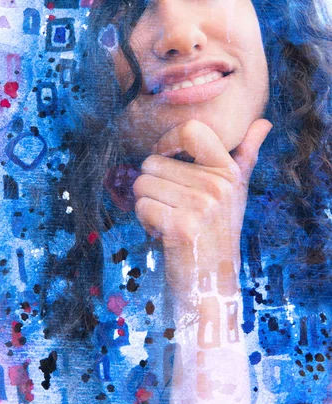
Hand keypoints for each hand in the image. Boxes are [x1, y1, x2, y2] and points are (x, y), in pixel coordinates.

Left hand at [132, 118, 271, 299]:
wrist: (212, 281)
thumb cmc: (219, 230)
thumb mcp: (236, 191)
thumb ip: (246, 154)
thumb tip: (264, 122)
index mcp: (229, 170)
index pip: (192, 130)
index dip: (168, 140)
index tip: (167, 158)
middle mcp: (217, 185)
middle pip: (152, 161)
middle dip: (153, 185)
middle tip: (173, 206)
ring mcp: (200, 206)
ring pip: (142, 183)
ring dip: (147, 204)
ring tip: (169, 218)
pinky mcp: (181, 227)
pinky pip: (141, 206)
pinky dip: (145, 221)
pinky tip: (164, 232)